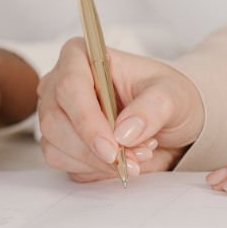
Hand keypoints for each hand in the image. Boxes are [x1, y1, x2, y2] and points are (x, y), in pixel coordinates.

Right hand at [37, 38, 204, 180]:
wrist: (169, 120)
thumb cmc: (165, 95)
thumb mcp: (172, 95)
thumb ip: (151, 109)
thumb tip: (124, 132)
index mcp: (81, 56)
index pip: (70, 87)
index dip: (87, 121)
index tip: (112, 149)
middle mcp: (59, 83)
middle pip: (55, 121)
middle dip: (94, 150)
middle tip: (133, 161)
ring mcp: (54, 113)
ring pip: (55, 146)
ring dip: (96, 163)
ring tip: (135, 156)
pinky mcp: (58, 141)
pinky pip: (64, 164)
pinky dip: (94, 170)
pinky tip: (118, 160)